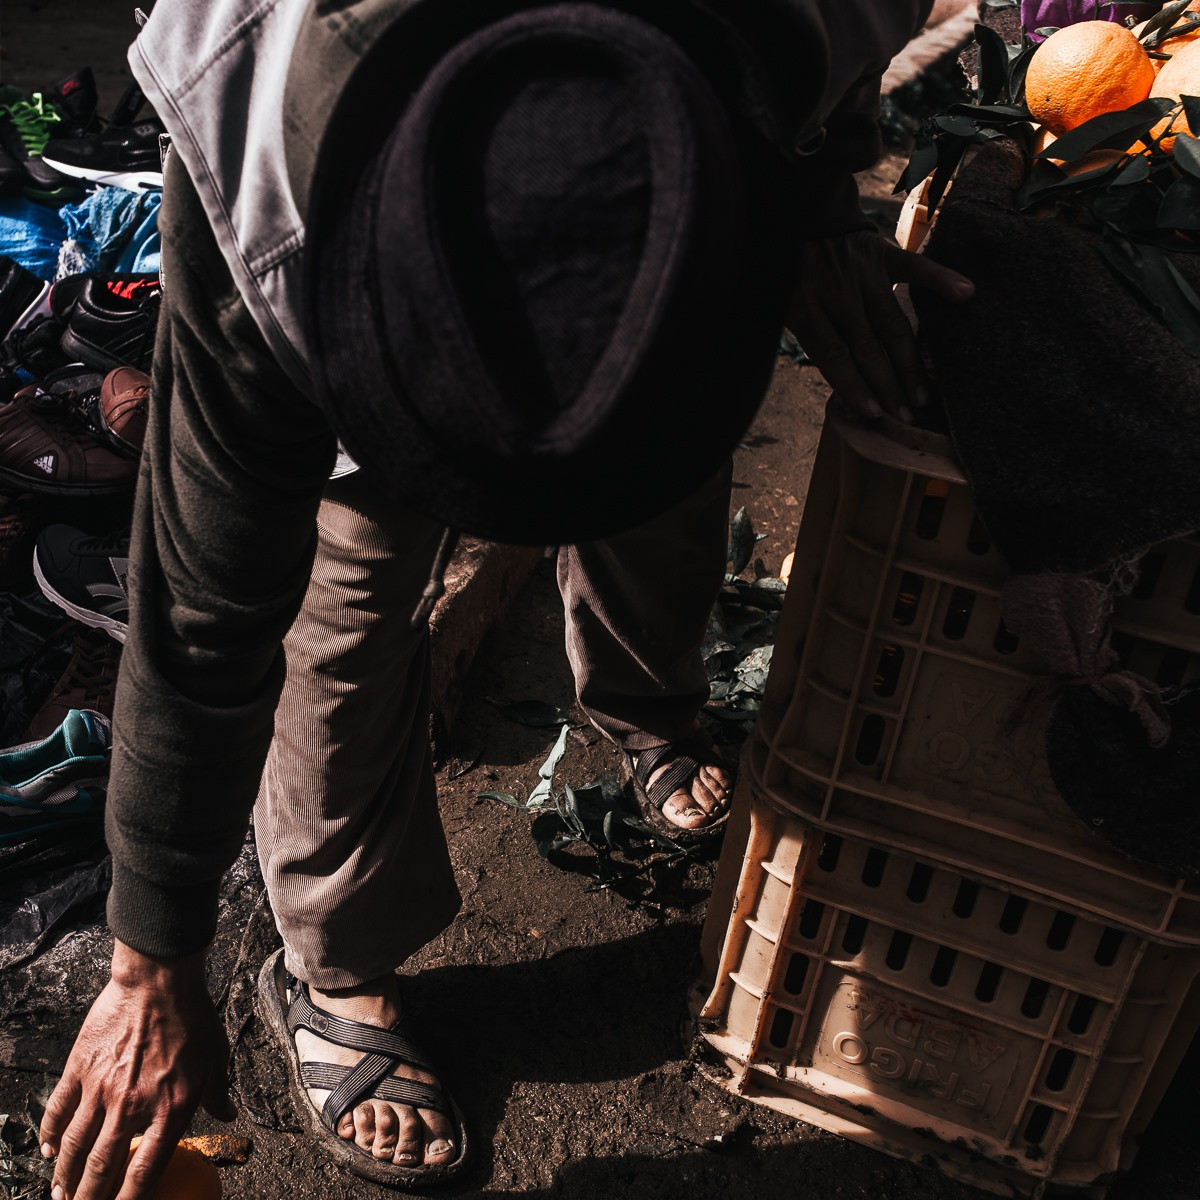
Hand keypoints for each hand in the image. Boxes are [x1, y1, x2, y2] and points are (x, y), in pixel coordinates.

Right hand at [39, 940, 235, 1199]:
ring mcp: (102, 1089)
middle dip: (89, 1197)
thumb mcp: (217, 1056)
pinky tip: (48, 1150)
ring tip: (60, 1193)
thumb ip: (217, 1092)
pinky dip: (50, 1134)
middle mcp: (133, 1106)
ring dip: (65, 1175)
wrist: (160, 979)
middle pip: (103, 1168)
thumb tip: (228, 1115)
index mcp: (170, 1109)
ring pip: (75, 1145)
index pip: (144, 1171)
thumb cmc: (193, 1016)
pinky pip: (59, 1109)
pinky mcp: (81, 1068)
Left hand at [785, 229, 974, 422]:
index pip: (833, 356)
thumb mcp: (781, 307)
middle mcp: (836, 291)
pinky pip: (915, 266)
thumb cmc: (788, 273)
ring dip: (910, 363)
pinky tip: (966, 293)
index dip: (854, 386)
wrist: (795, 216)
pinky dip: (941, 278)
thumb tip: (845, 386)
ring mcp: (861, 271)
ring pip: (892, 323)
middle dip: (887, 386)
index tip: (874, 414)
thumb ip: (811, 339)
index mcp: (804, 307)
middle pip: (867, 347)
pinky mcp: (881, 251)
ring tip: (923, 395)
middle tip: (905, 417)